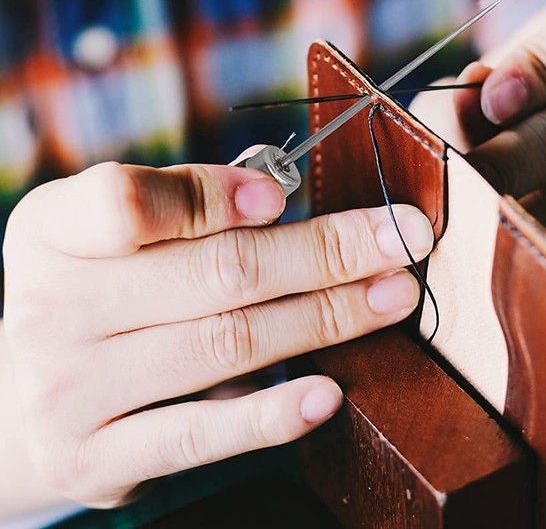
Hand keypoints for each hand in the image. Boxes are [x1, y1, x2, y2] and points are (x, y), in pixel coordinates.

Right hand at [2, 159, 431, 507]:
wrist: (15, 399)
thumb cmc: (93, 292)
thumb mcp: (107, 233)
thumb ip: (182, 203)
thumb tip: (277, 194)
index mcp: (55, 232)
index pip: (127, 202)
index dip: (214, 196)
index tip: (286, 195)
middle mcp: (53, 307)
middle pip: (213, 273)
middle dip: (324, 253)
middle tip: (401, 238)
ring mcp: (71, 389)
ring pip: (225, 344)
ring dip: (326, 318)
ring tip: (393, 297)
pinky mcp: (97, 458)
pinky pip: (199, 434)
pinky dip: (271, 414)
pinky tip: (329, 392)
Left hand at [412, 0, 545, 281]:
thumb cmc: (527, 104)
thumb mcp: (490, 81)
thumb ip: (462, 99)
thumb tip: (455, 122)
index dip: (537, 67)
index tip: (492, 102)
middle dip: (504, 169)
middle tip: (458, 195)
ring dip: (518, 223)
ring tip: (471, 234)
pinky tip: (514, 262)